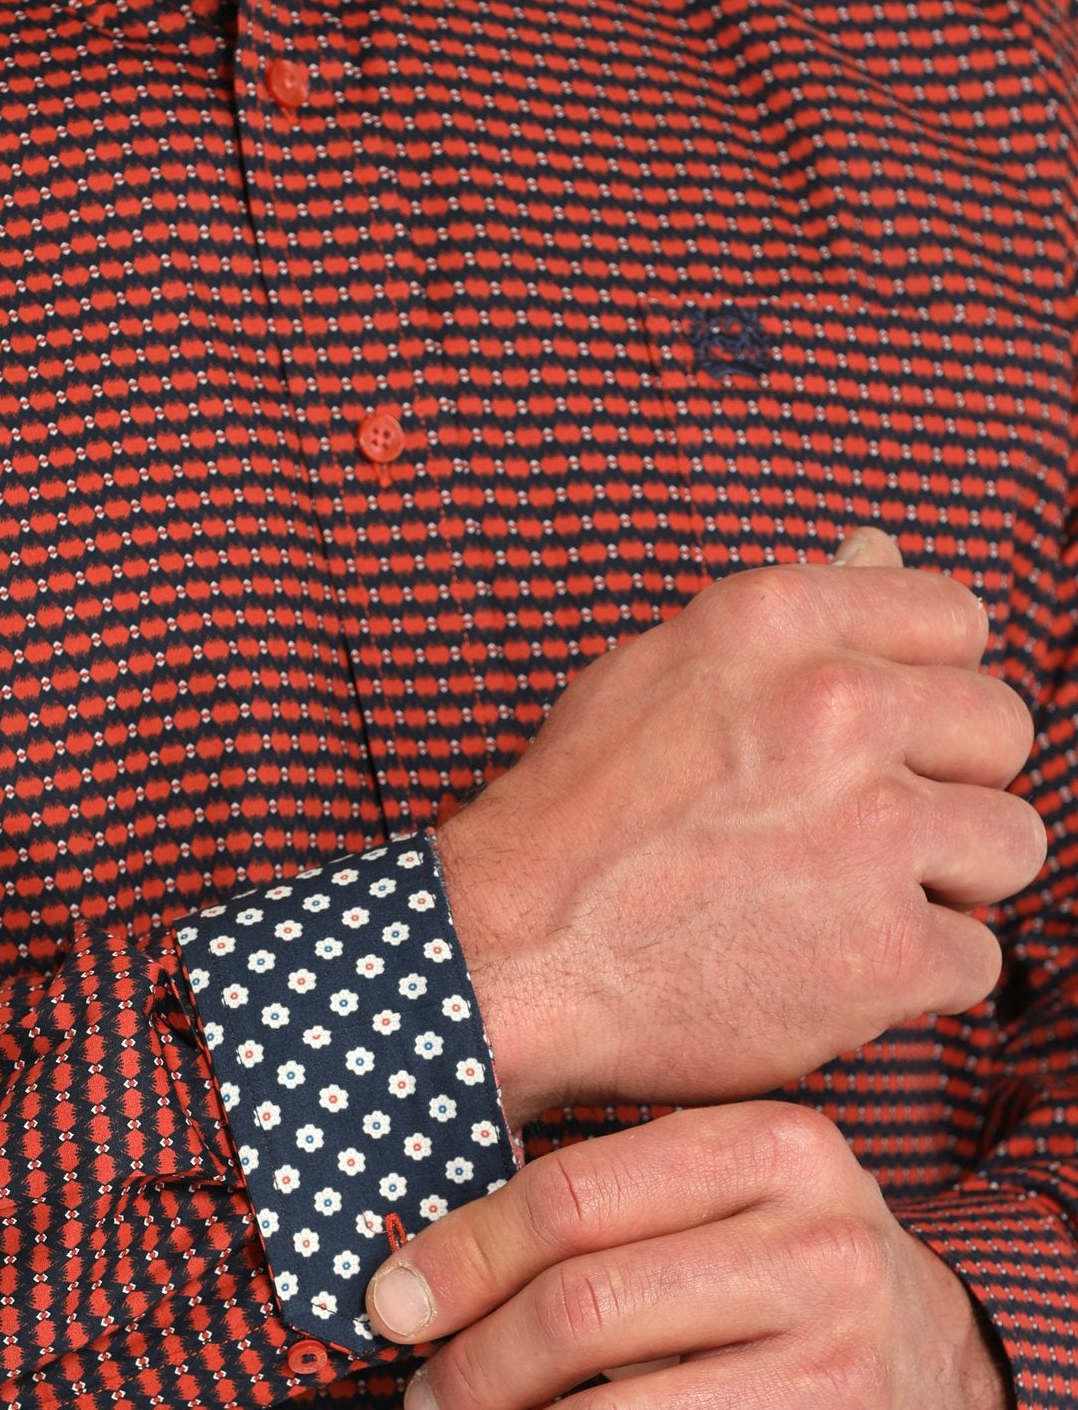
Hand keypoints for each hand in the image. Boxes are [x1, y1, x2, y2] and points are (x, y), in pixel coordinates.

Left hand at [364, 1101, 1012, 1407]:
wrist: (936, 1351)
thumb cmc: (786, 1258)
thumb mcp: (726, 1192)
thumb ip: (612, 1200)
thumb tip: (426, 1265)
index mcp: (773, 1144)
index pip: (574, 1197)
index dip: (464, 1254)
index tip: (391, 1299)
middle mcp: (819, 1241)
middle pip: (583, 1306)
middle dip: (476, 1361)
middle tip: (422, 1389)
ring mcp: (839, 1355)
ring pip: (611, 1408)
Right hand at [436, 528, 1042, 1126]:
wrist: (514, 950)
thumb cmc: (578, 808)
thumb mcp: (662, 664)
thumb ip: (792, 615)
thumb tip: (882, 548)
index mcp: (781, 621)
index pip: (958, 620)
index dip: (930, 682)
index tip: (892, 734)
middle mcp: (838, 707)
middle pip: (1000, 729)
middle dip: (947, 781)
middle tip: (862, 825)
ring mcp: (870, 832)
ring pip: (1011, 844)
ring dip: (945, 879)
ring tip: (850, 897)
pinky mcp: (886, 953)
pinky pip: (979, 960)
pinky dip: (917, 976)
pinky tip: (833, 965)